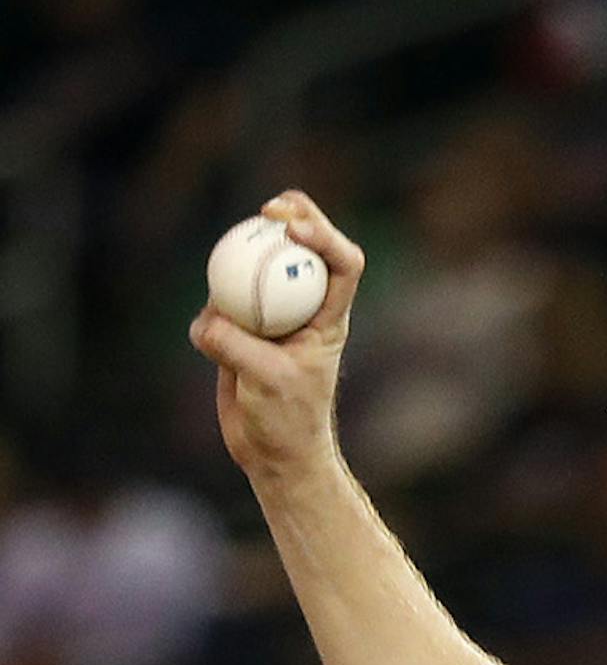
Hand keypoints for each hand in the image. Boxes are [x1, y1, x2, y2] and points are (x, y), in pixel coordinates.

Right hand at [188, 192, 363, 487]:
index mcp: (328, 317)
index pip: (343, 263)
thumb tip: (206, 320)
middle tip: (266, 210)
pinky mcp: (240, 328)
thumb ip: (235, 345)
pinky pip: (220, 301)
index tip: (292, 229)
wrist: (272, 454)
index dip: (324, 235)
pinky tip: (207, 334)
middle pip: (303, 245)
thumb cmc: (287, 422)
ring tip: (226, 268)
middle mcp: (303, 307)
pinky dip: (210, 310)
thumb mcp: (266, 380)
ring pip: (257, 265)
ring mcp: (271, 314)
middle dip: (292, 215)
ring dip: (240, 258)